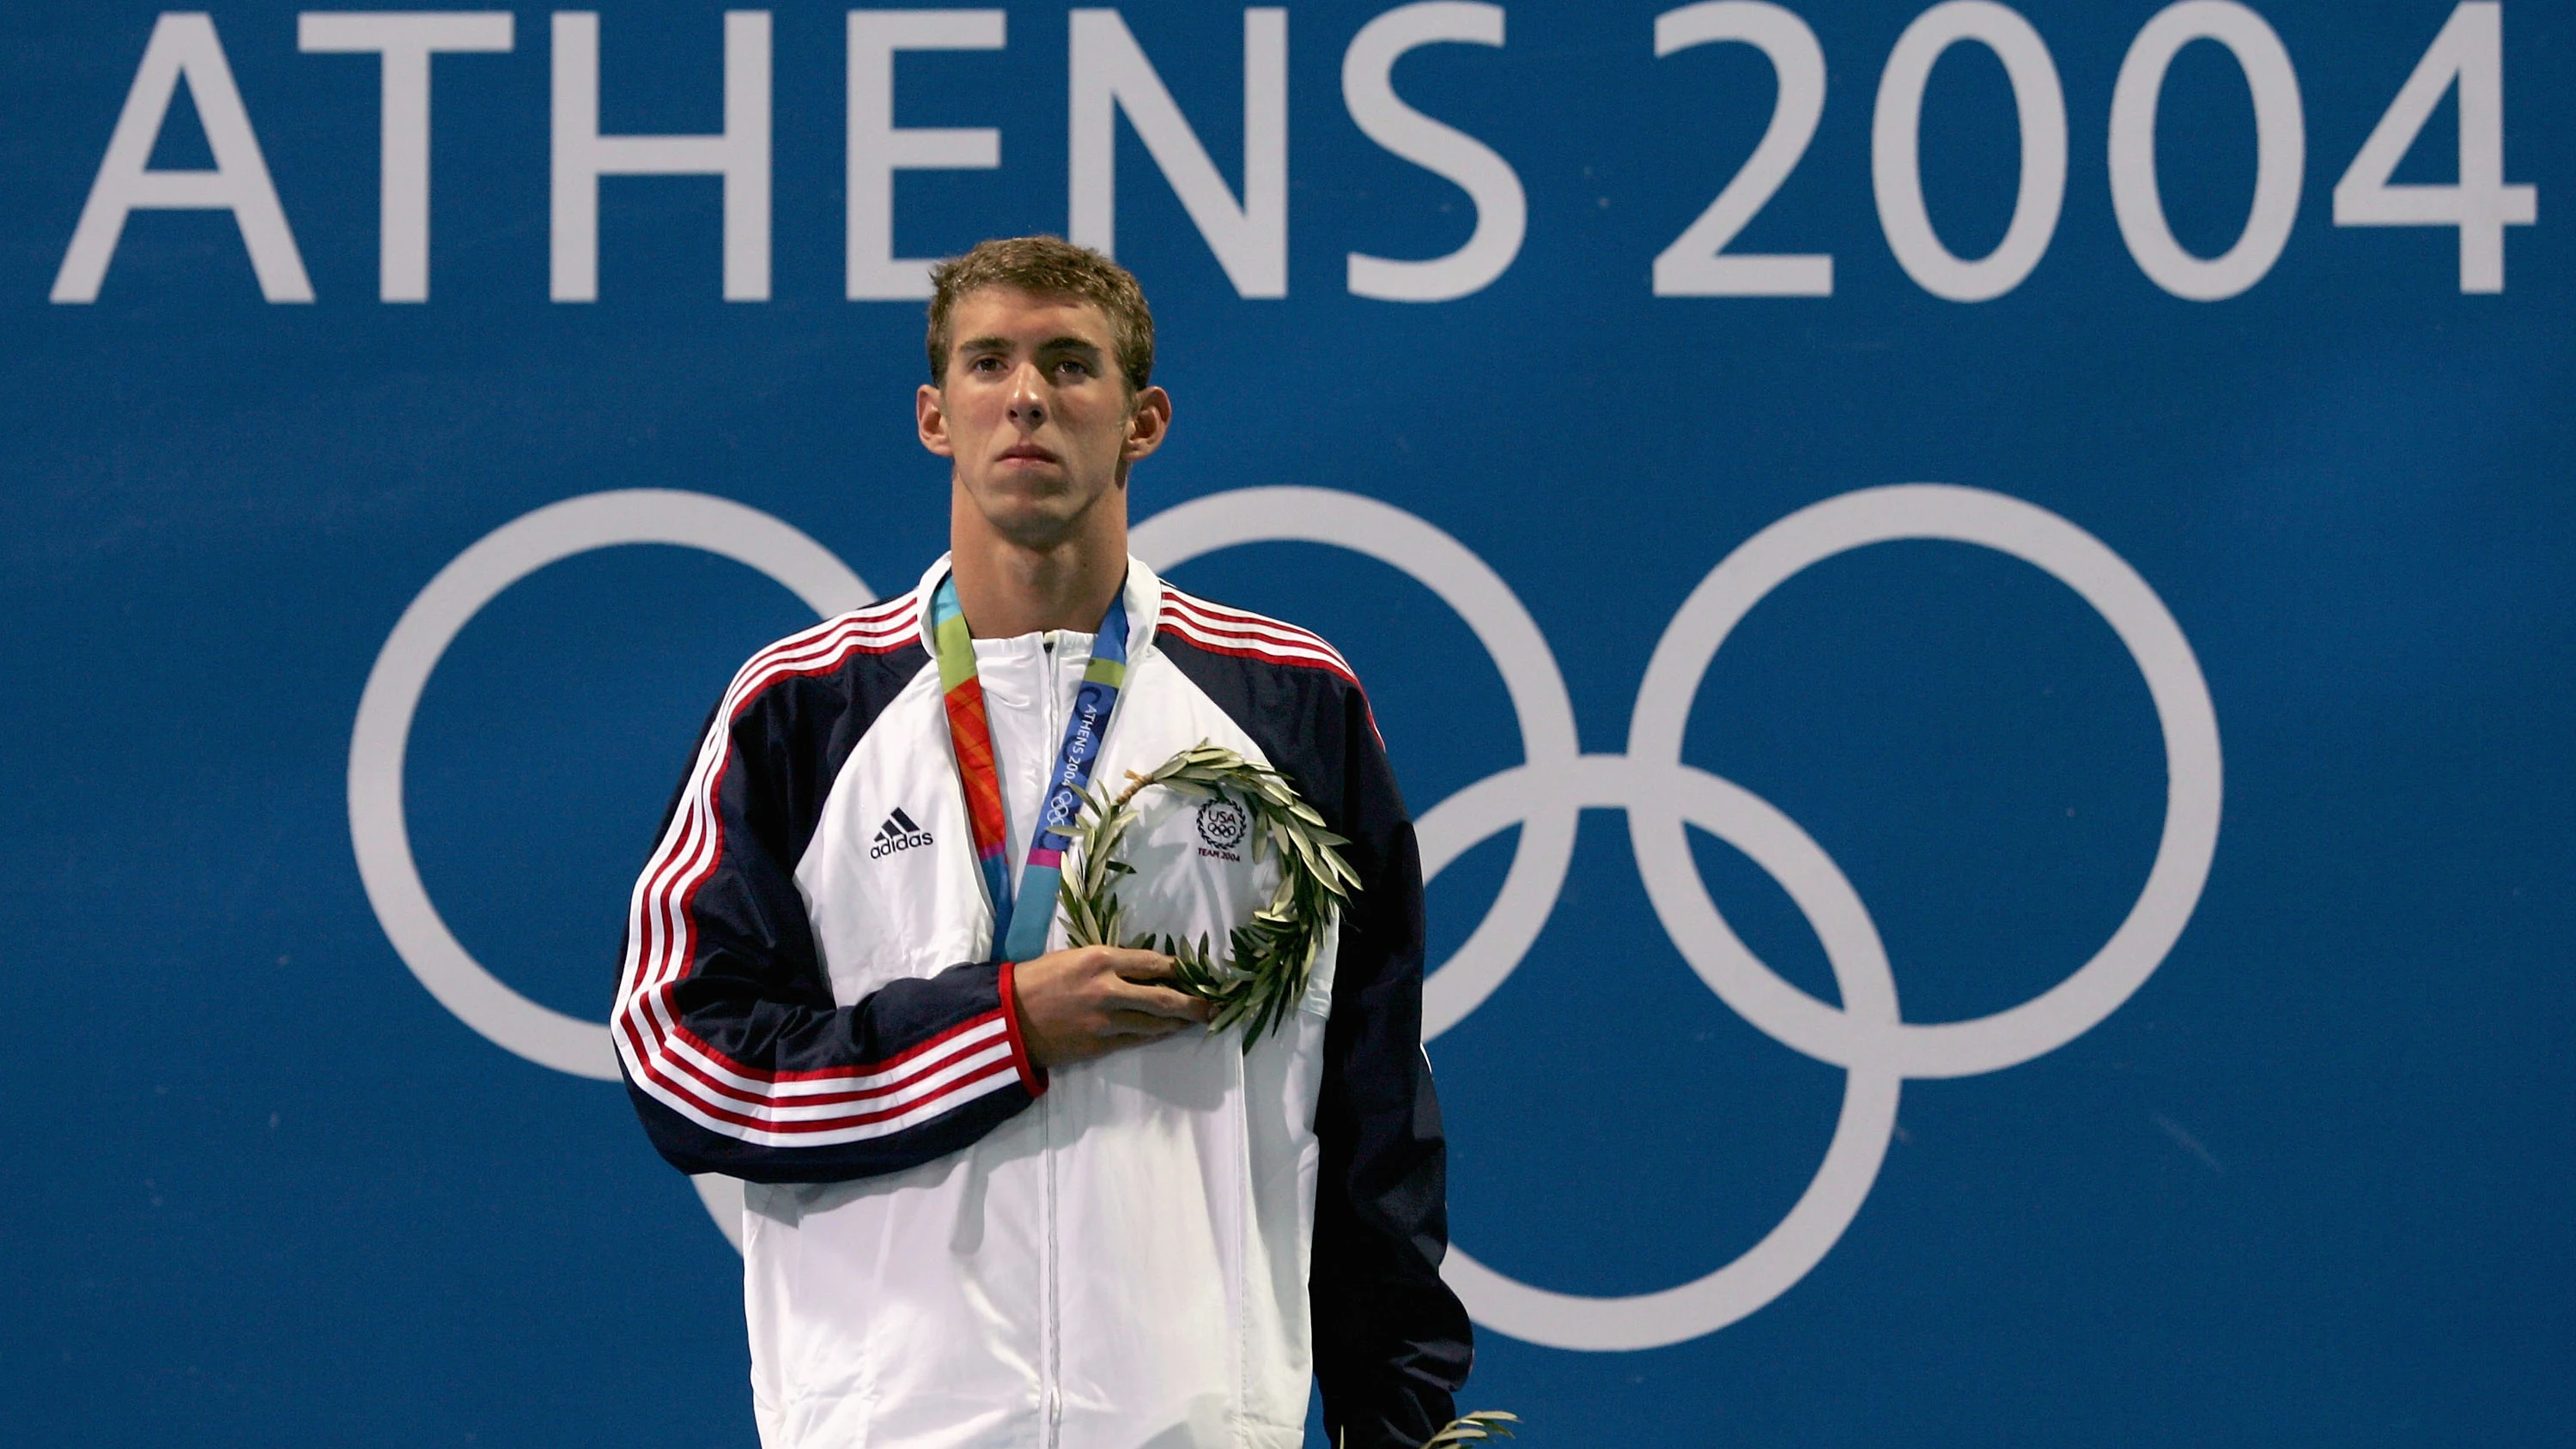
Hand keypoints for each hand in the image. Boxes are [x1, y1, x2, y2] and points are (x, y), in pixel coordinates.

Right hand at [1012, 946, 1214, 1066]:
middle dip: (1192, 1002)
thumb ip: (1110, 962)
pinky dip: (1155, 1035)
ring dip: (1178, 1022)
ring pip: (1154, 1023)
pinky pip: (1136, 1040)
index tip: (1195, 972)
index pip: (1153, 963)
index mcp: (1100, 959)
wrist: (1007, 1017)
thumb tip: (1144, 968)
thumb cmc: (1038, 979)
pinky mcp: (1099, 1045)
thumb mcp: (1074, 957)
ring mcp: (1105, 1021)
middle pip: (1163, 997)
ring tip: (1196, 1020)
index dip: (1179, 969)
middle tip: (1212, 1005)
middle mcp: (1107, 989)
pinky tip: (1167, 1031)